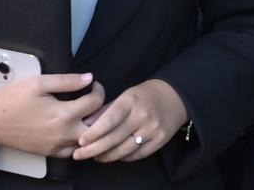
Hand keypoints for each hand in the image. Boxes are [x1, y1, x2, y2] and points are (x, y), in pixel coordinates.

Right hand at [0, 73, 104, 157]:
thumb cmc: (12, 99)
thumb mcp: (39, 82)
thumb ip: (66, 81)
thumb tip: (88, 78)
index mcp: (64, 114)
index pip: (95, 103)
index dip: (99, 90)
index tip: (94, 85)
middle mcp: (63, 134)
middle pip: (97, 127)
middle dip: (102, 112)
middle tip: (97, 101)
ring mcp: (56, 146)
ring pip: (86, 142)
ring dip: (92, 129)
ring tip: (89, 115)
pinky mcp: (49, 152)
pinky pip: (72, 152)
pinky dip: (78, 142)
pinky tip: (75, 131)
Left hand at [73, 79, 187, 162]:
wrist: (174, 97)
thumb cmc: (143, 96)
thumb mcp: (124, 96)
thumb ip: (104, 111)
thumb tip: (84, 125)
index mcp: (130, 101)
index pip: (109, 120)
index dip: (93, 133)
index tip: (80, 141)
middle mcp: (142, 116)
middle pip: (114, 138)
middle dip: (93, 149)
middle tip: (79, 155)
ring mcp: (152, 130)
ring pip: (125, 150)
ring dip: (107, 156)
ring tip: (95, 157)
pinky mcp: (160, 141)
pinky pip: (137, 155)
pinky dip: (123, 157)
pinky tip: (113, 156)